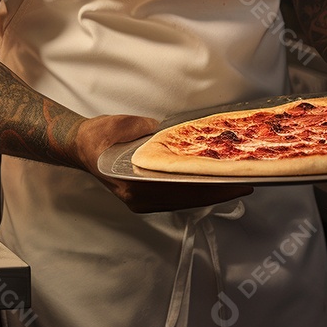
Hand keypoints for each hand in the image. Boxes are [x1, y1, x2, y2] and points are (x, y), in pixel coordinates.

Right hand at [75, 114, 253, 213]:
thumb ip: (141, 129)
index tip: (231, 181)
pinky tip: (212, 180)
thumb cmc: (99, 136)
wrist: (82, 145)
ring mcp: (144, 200)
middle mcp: (140, 198)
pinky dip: (197, 189)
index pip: (178, 189)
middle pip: (187, 198)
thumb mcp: (119, 126)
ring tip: (235, 182)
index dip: (207, 186)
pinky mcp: (148, 196)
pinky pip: (177, 196)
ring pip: (185, 199)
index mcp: (132, 185)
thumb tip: (162, 130)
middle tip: (245, 182)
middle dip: (217, 191)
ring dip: (210, 191)